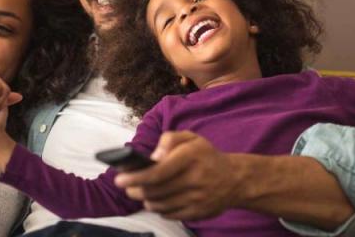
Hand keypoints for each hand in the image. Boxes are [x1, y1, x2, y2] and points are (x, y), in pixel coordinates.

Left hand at [114, 131, 242, 219]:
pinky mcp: (198, 213)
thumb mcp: (191, 138)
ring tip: (142, 193)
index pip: (159, 172)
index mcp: (192, 157)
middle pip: (155, 191)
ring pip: (160, 205)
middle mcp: (196, 179)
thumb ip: (169, 139)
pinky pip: (170, 215)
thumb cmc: (207, 156)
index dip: (136, 177)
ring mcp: (198, 198)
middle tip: (127, 187)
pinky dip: (159, 209)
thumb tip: (153, 157)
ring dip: (145, 200)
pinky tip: (158, 201)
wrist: (235, 179)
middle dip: (135, 190)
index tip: (119, 179)